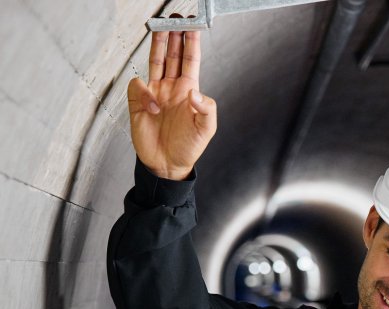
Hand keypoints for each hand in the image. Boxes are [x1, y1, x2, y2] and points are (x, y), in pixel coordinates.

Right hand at [127, 17, 216, 180]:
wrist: (167, 164)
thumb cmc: (188, 147)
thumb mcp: (206, 130)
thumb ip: (206, 109)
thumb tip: (194, 92)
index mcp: (189, 90)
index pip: (190, 60)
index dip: (191, 43)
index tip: (192, 27)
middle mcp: (171, 88)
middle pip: (172, 55)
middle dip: (173, 36)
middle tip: (175, 20)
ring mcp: (155, 93)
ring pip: (154, 62)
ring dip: (157, 45)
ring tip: (160, 29)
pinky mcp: (139, 102)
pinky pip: (137, 86)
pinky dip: (144, 92)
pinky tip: (152, 107)